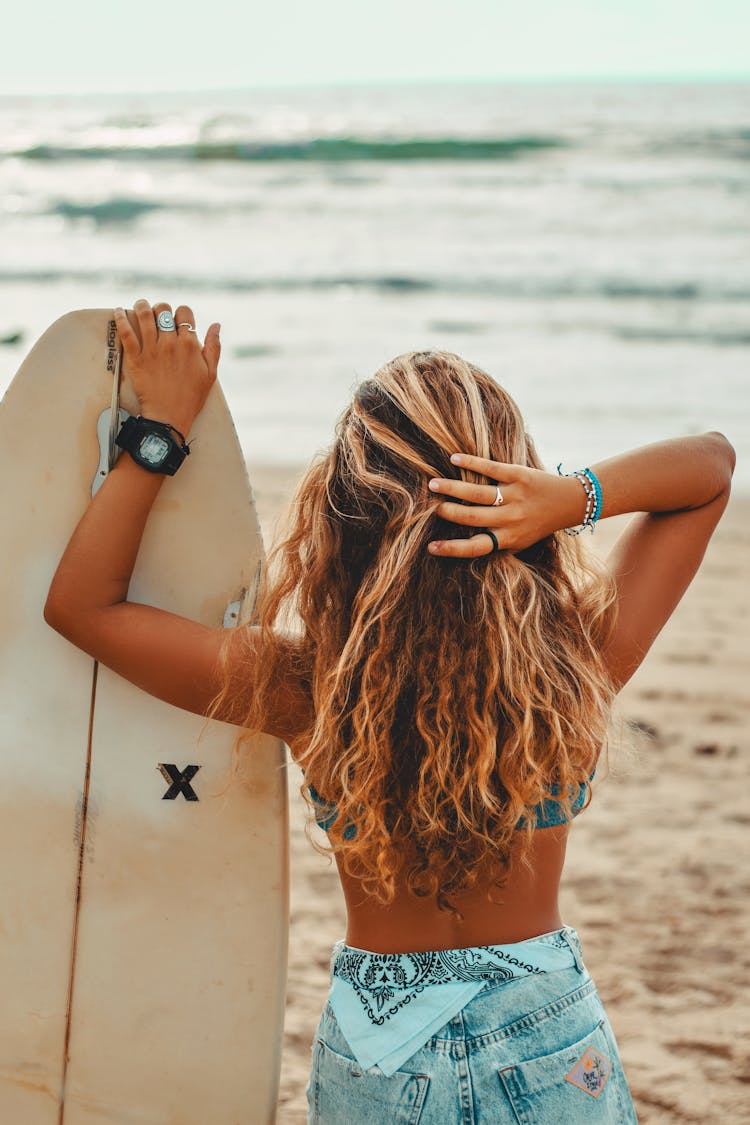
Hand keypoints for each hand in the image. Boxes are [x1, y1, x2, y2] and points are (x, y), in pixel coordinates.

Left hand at [114, 299, 220, 433]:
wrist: (169, 418)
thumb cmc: (192, 398)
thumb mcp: (211, 373)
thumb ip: (214, 347)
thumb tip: (216, 325)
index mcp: (190, 345)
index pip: (184, 312)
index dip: (181, 313)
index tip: (178, 320)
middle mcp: (170, 343)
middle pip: (163, 310)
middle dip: (161, 309)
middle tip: (158, 315)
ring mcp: (152, 350)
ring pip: (144, 315)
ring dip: (141, 306)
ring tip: (139, 305)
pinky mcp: (136, 359)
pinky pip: (126, 333)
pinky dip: (120, 319)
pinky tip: (118, 311)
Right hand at [426, 453, 584, 556]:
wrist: (570, 503)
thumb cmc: (539, 524)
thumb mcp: (521, 542)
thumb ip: (498, 545)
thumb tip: (463, 548)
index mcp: (510, 538)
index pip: (476, 546)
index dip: (452, 548)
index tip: (430, 547)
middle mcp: (511, 519)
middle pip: (471, 516)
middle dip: (447, 511)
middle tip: (432, 506)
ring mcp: (515, 496)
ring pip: (477, 493)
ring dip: (452, 487)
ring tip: (433, 483)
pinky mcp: (520, 475)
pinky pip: (491, 468)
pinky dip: (471, 462)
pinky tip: (454, 458)